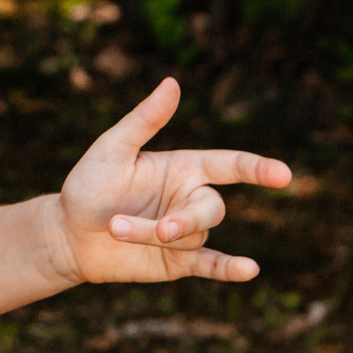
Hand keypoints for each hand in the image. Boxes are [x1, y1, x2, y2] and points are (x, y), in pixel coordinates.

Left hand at [47, 78, 290, 285]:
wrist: (68, 234)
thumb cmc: (89, 185)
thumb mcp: (112, 148)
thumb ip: (145, 120)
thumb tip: (172, 82)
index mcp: (183, 168)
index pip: (229, 166)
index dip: (257, 168)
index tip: (283, 175)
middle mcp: (190, 199)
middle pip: (212, 209)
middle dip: (185, 220)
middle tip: (158, 229)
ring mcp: (187, 233)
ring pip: (193, 237)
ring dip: (155, 235)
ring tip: (114, 229)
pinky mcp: (179, 262)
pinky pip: (212, 265)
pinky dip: (231, 269)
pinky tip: (250, 270)